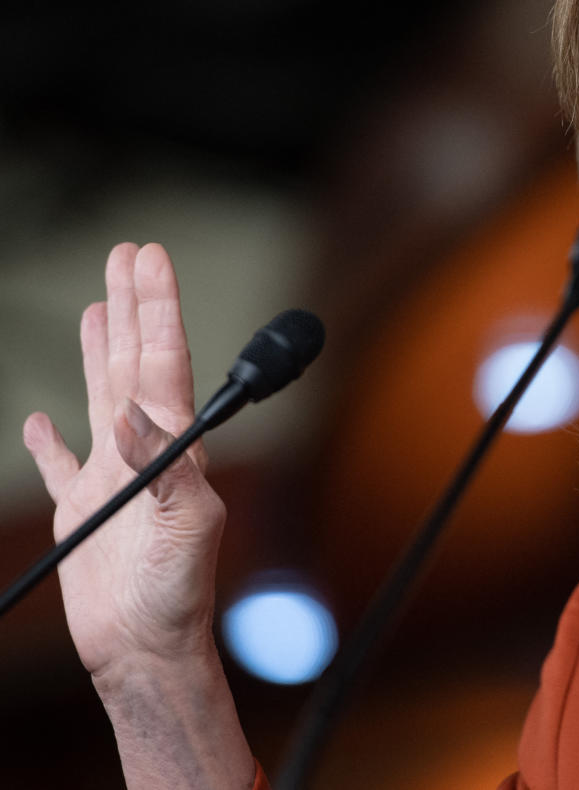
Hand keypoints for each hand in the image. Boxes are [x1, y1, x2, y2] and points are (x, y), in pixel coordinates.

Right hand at [23, 243, 226, 678]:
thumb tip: (134, 410)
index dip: (157, 308)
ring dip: (102, 350)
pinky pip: (61, 464)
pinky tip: (40, 420)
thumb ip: (167, 466)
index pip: (165, 362)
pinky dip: (48, 441)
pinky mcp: (81, 511)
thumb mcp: (188, 526)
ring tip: (100, 309)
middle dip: (132, 308)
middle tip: (127, 257)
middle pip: (135, 362)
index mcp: (175, 448)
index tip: (150, 259)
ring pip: (103, 395)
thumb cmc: (180, 593)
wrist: (148, 648)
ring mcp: (113, 477)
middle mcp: (146, 452)